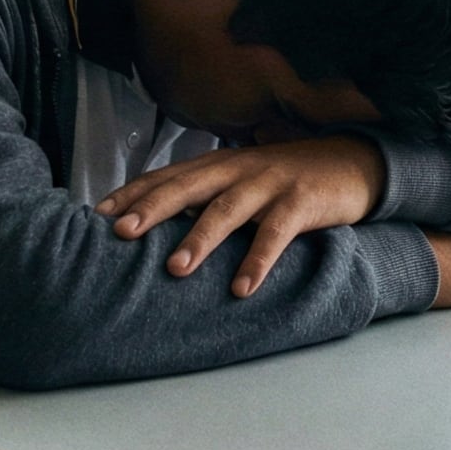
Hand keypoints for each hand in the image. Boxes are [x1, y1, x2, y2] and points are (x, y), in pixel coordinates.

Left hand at [97, 135, 383, 296]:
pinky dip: (258, 260)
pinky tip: (242, 287)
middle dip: (152, 209)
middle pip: (187, 186)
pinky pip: (277, 233)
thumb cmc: (286, 179)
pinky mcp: (302, 202)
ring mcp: (270, 183)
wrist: (352, 162)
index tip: (98, 216)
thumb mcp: (242, 181)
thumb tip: (156, 222)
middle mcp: (239, 169)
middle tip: (120, 233)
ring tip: (175, 269)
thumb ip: (205, 196)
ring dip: (200, 239)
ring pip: (228, 209)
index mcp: (219, 164)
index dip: (133, 194)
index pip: (167, 176)